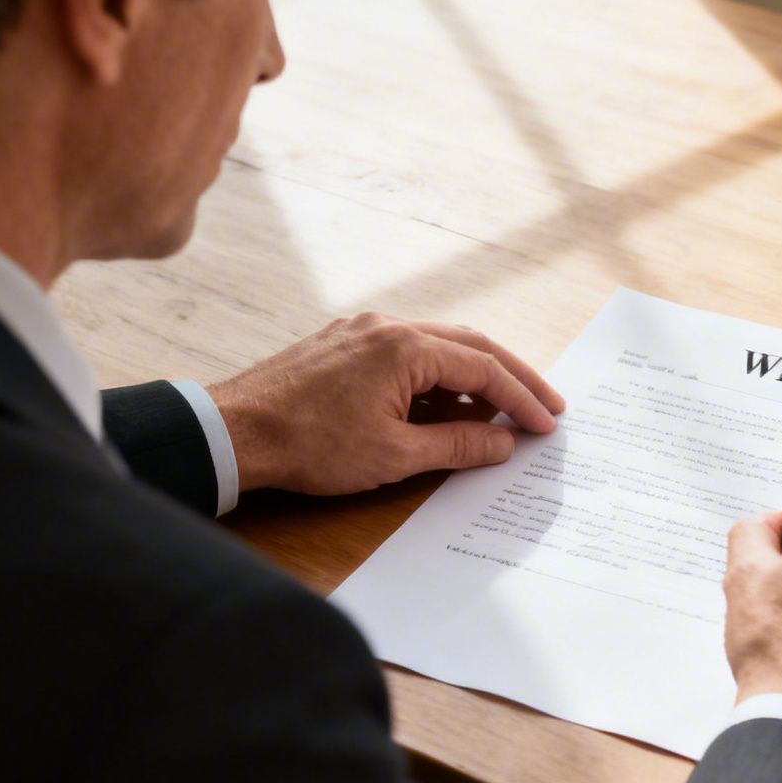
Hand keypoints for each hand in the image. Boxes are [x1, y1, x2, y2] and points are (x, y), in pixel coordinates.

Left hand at [207, 313, 565, 494]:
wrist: (235, 432)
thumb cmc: (308, 445)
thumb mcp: (394, 455)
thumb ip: (457, 445)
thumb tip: (502, 442)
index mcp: (405, 347)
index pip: (484, 370)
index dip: (521, 399)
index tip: (546, 424)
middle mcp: (387, 327)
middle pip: (470, 346)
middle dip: (511, 379)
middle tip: (545, 408)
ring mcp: (363, 332)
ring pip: (437, 349)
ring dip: (472, 381)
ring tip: (499, 417)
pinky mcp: (343, 346)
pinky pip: (405, 356)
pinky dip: (435, 380)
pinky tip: (444, 409)